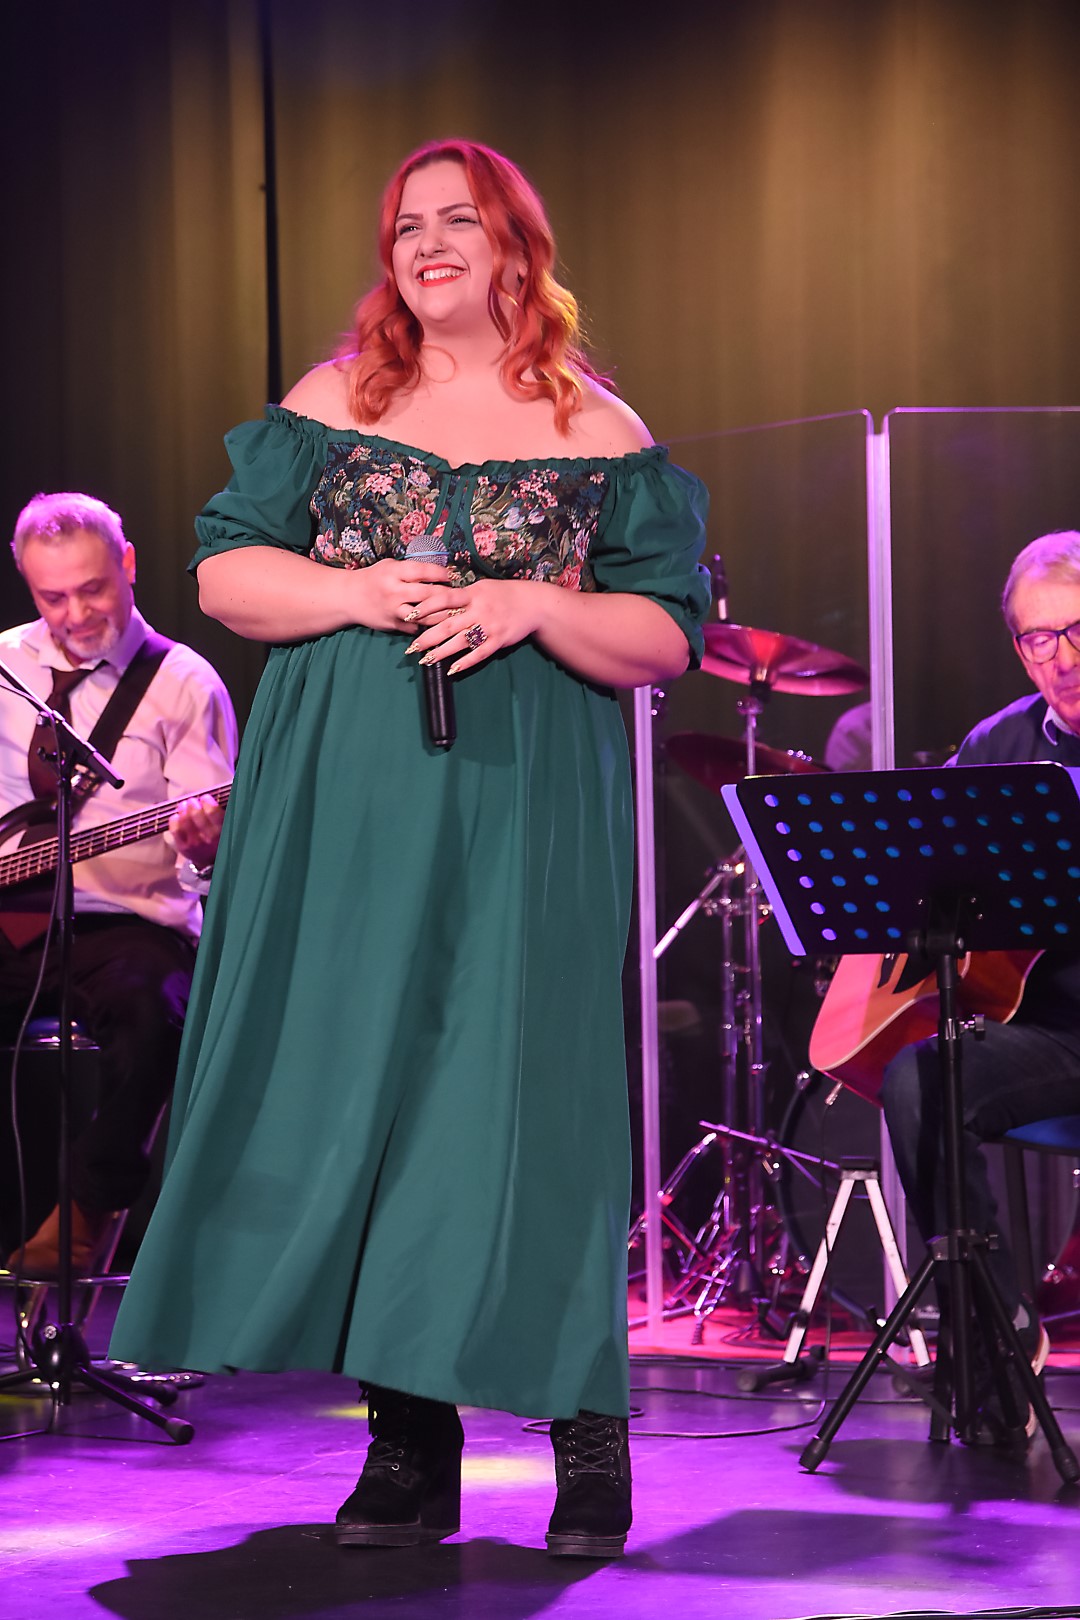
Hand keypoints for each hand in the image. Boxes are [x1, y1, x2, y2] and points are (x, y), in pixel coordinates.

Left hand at [168, 794, 225, 869]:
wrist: (210, 860)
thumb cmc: (218, 836)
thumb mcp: (225, 826)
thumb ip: (220, 812)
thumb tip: (211, 796)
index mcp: (222, 830)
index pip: (213, 812)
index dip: (207, 801)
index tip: (205, 798)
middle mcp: (209, 838)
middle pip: (196, 814)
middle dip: (192, 803)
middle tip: (192, 801)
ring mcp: (195, 843)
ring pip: (185, 820)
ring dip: (183, 808)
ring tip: (184, 805)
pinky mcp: (184, 847)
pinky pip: (175, 829)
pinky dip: (174, 819)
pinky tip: (177, 816)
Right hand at [350, 558, 452, 632]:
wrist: (349, 598)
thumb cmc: (374, 578)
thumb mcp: (390, 566)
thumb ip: (411, 569)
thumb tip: (440, 570)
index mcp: (394, 572)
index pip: (424, 571)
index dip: (442, 573)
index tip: (452, 575)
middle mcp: (394, 591)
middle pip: (429, 594)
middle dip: (449, 595)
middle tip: (463, 596)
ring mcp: (394, 610)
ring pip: (425, 615)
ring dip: (444, 615)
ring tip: (457, 613)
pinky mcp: (393, 625)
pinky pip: (416, 627)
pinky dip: (430, 626)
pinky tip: (442, 625)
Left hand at [403, 579, 546, 673]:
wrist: (533, 604)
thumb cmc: (504, 594)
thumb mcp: (482, 587)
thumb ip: (462, 595)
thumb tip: (438, 601)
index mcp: (472, 594)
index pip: (444, 599)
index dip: (425, 607)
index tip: (409, 616)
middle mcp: (479, 610)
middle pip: (447, 625)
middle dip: (427, 638)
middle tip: (411, 648)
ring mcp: (489, 627)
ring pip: (460, 642)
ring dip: (441, 653)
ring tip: (426, 660)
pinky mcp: (498, 641)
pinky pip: (479, 654)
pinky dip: (465, 662)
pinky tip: (452, 669)